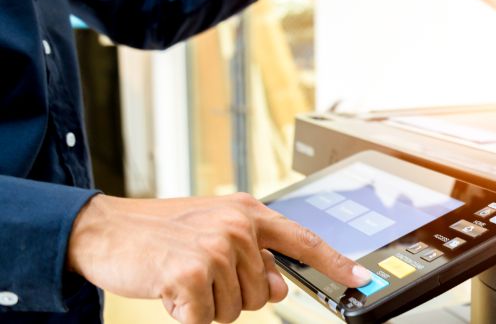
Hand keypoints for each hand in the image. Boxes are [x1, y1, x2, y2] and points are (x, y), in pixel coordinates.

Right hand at [67, 193, 370, 323]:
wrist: (107, 230)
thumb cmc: (161, 232)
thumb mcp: (214, 232)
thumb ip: (253, 255)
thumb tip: (280, 289)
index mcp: (249, 212)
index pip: (303, 241)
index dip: (335, 263)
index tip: (359, 279)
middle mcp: (239, 227)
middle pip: (264, 293)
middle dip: (233, 295)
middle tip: (200, 274)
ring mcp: (217, 249)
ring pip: (237, 310)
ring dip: (209, 305)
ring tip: (183, 277)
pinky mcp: (192, 274)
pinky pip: (207, 320)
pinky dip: (187, 316)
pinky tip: (170, 290)